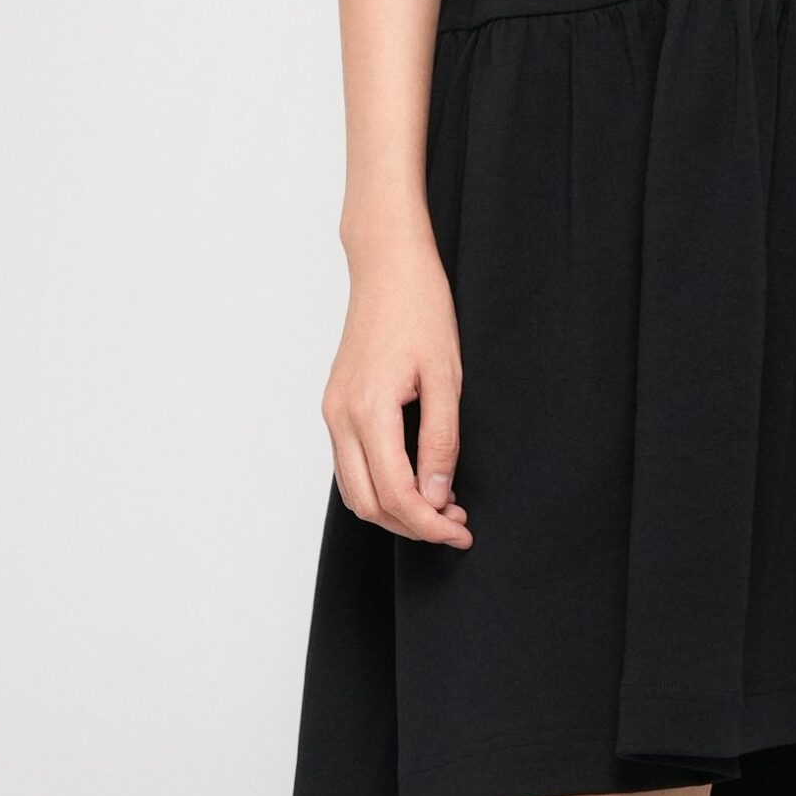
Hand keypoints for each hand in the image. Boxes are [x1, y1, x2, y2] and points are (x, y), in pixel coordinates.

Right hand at [323, 219, 472, 547]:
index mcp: (368, 410)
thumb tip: (438, 497)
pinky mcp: (336, 404)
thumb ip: (441, 439)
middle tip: (457, 524)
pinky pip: (351, 464)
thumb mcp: (446, 375)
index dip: (430, 523)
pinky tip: (417, 478)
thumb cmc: (421, 308)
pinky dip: (380, 484)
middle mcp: (340, 417)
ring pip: (355, 489)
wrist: (387, 264)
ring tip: (442, 505)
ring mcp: (333, 411)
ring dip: (395, 509)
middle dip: (412, 525)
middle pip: (368, 504)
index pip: (396, 494)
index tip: (462, 531)